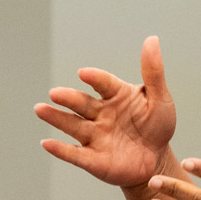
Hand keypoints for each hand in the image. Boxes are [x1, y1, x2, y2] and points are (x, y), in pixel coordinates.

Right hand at [37, 36, 176, 188]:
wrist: (157, 160)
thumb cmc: (158, 126)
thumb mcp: (160, 99)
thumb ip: (153, 72)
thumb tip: (152, 39)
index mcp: (115, 96)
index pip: (103, 84)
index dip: (94, 78)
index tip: (84, 73)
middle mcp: (100, 114)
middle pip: (81, 103)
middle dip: (68, 98)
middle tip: (55, 93)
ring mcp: (95, 136)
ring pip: (72, 125)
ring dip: (56, 118)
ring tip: (40, 109)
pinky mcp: (93, 159)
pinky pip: (75, 154)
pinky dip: (61, 150)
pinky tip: (47, 143)